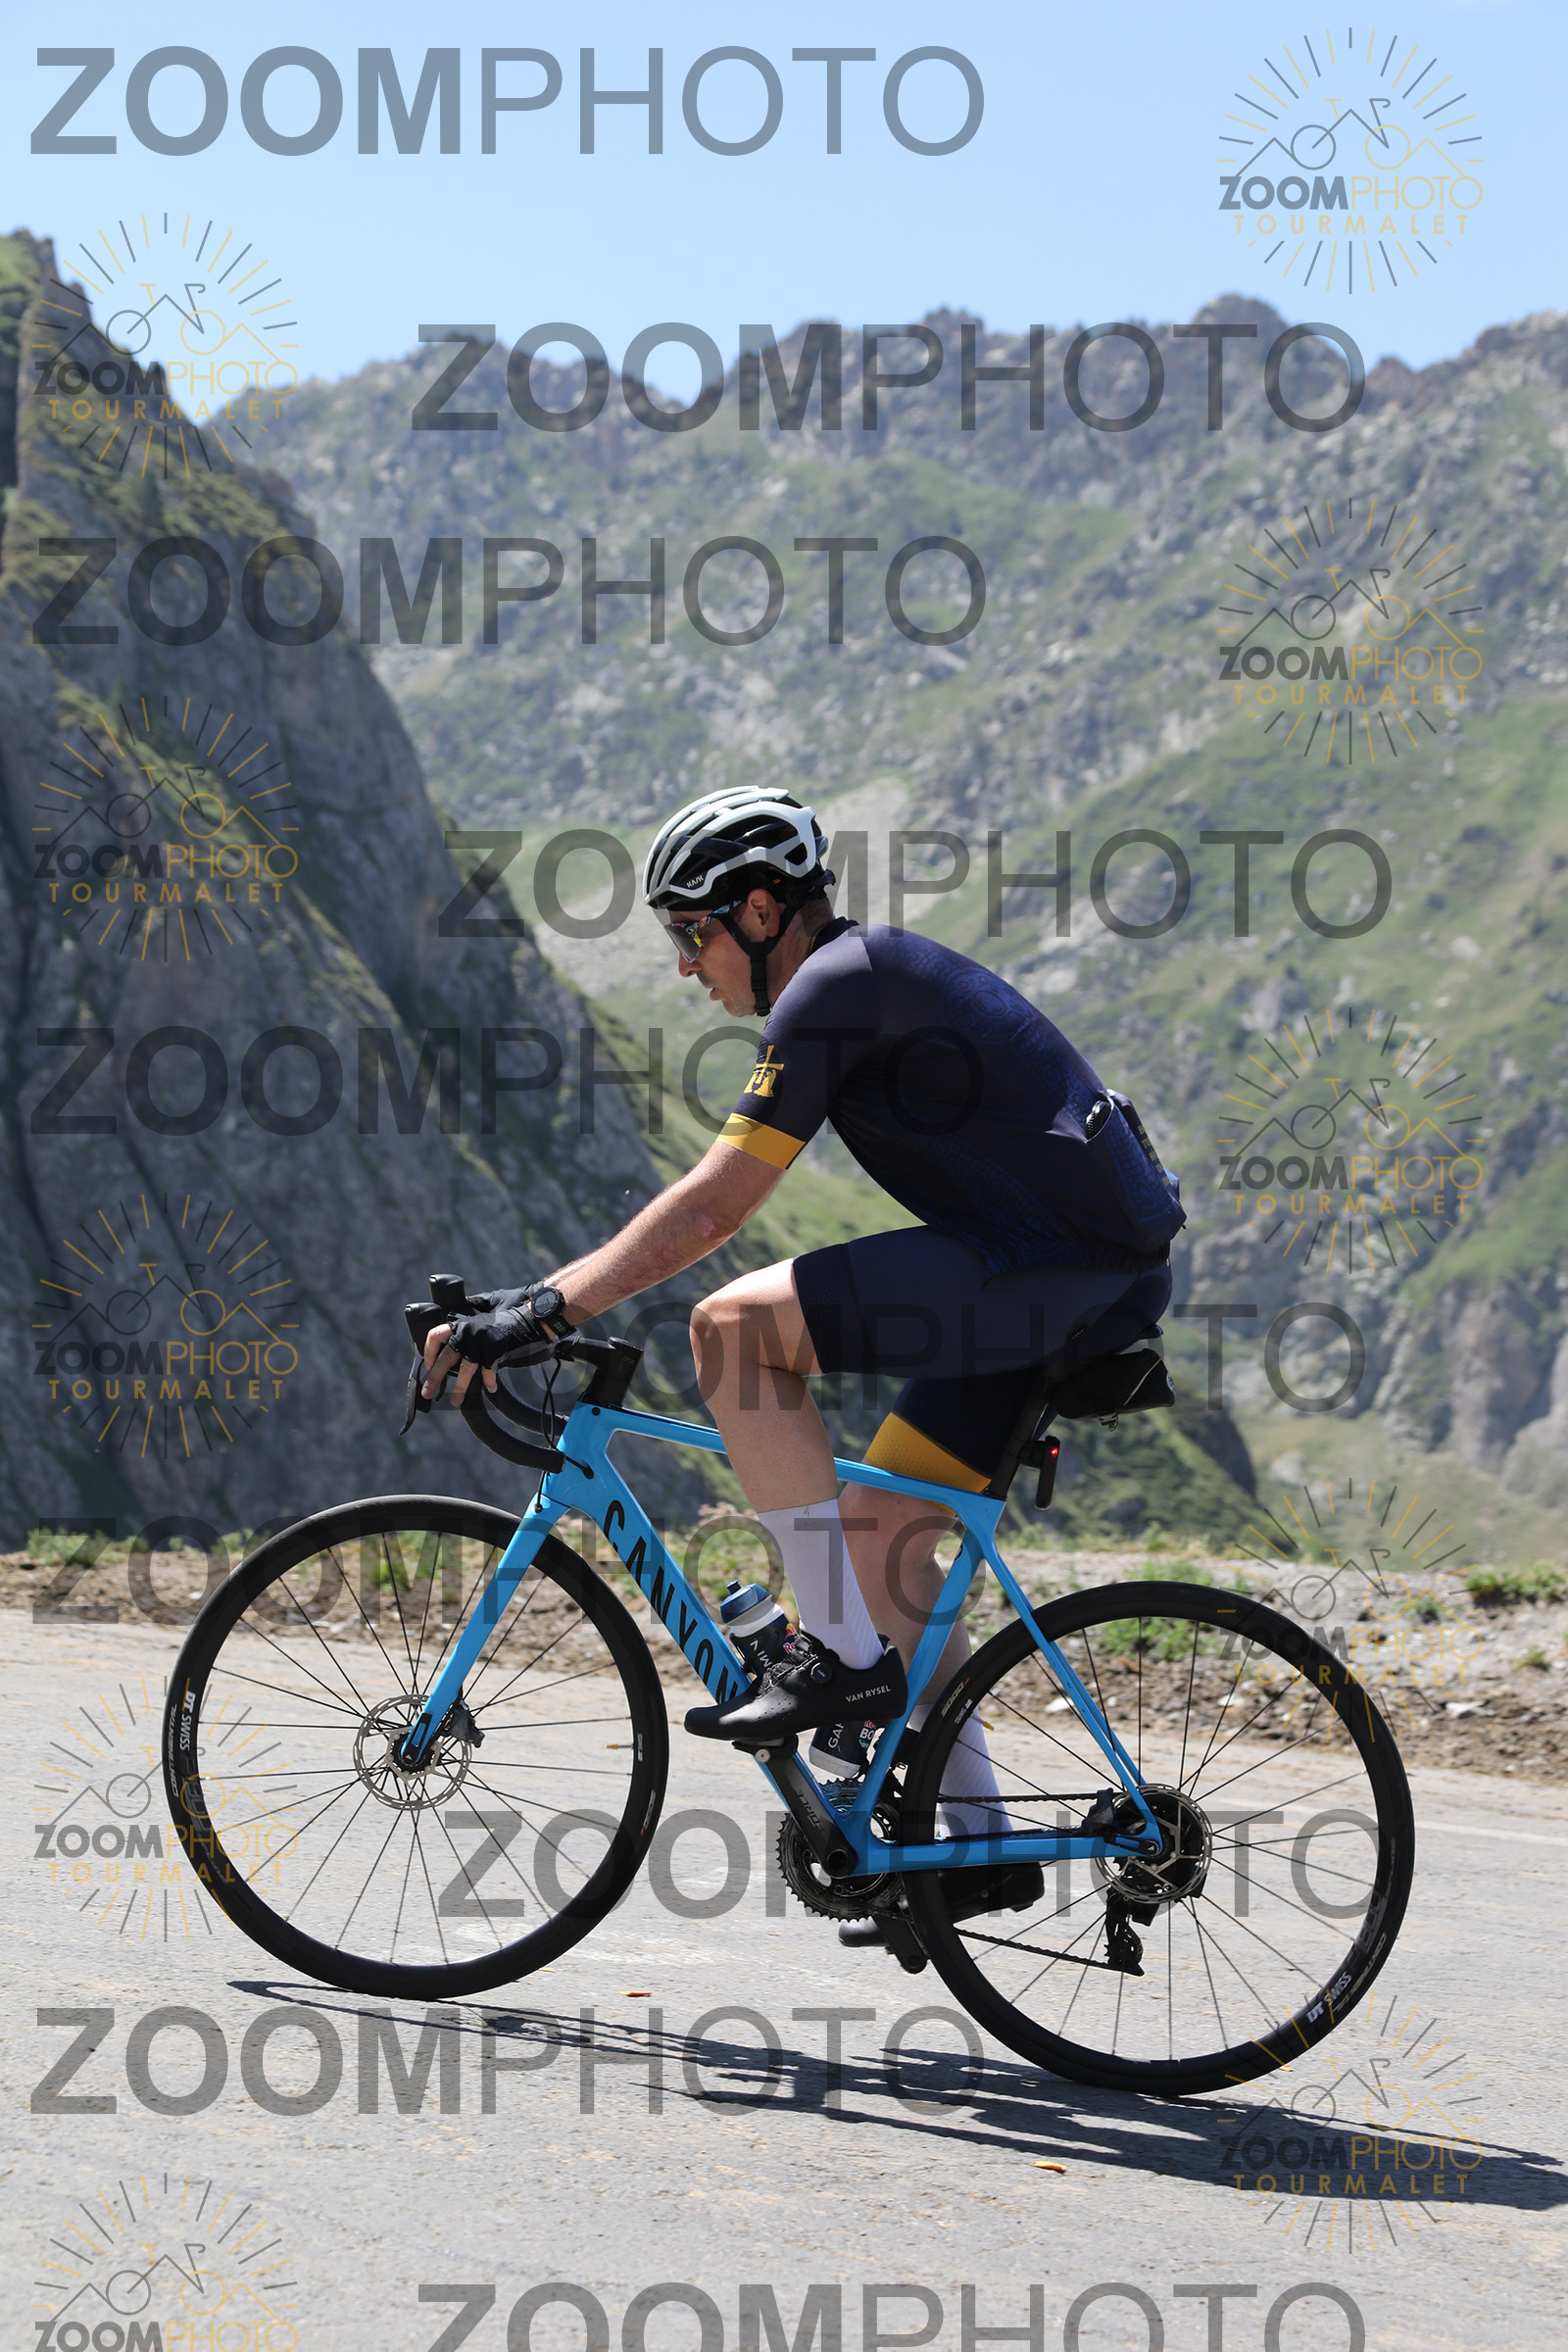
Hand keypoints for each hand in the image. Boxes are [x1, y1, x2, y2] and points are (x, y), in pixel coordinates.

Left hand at [423, 1300, 557, 1402]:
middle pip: (446, 1357)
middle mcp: (468, 1332)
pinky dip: (488, 1381)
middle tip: (428, 1391)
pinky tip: (490, 1388)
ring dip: (460, 1387)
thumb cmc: (503, 1321)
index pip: (435, 1336)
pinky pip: (487, 1370)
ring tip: (456, 1400)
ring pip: (466, 1368)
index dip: (429, 1352)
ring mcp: (481, 1341)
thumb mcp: (479, 1321)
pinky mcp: (495, 1349)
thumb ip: (465, 1332)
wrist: (527, 1318)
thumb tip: (451, 1350)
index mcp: (460, 1325)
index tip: (428, 1365)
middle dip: (435, 1377)